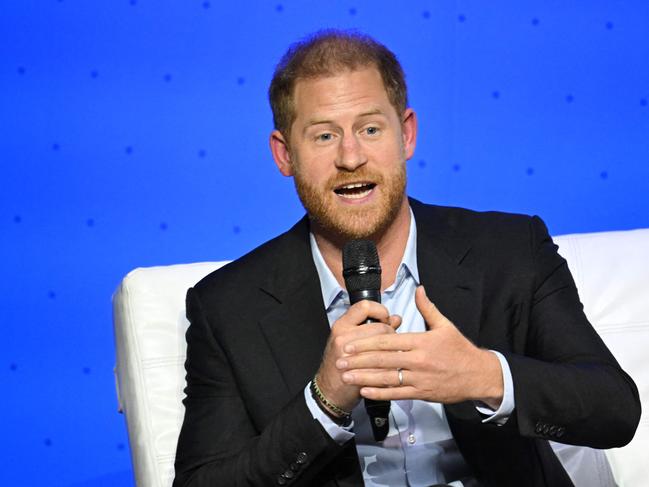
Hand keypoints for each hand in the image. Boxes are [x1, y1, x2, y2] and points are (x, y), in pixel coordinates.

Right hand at [316, 300, 401, 411]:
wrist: (328, 388)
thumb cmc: (340, 361)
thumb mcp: (350, 338)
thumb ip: (372, 326)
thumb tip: (396, 318)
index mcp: (342, 325)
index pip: (365, 306)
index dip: (380, 311)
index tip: (385, 318)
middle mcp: (343, 337)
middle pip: (380, 327)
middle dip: (392, 334)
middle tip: (392, 341)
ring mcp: (350, 355)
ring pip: (385, 346)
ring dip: (395, 350)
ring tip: (393, 353)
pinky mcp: (359, 372)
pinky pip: (384, 365)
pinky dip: (392, 367)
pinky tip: (391, 367)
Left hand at [336, 286, 503, 406]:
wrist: (479, 375)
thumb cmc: (461, 350)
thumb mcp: (445, 325)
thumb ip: (428, 308)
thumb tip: (418, 289)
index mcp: (421, 342)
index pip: (388, 342)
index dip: (366, 343)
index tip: (349, 344)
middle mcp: (418, 361)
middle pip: (383, 360)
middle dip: (358, 360)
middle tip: (339, 360)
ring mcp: (420, 379)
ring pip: (387, 378)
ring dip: (364, 377)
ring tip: (346, 376)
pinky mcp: (422, 393)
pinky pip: (397, 394)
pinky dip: (380, 393)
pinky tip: (365, 391)